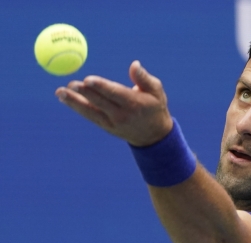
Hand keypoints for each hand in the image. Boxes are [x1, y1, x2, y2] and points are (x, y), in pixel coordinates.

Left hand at [55, 60, 172, 146]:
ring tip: (60, 92)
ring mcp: (112, 123)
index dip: (101, 87)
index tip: (88, 80)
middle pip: (100, 103)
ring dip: (74, 102)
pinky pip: (90, 116)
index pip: (115, 94)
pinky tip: (66, 98)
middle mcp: (122, 115)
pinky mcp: (105, 126)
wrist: (153, 136)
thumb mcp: (156, 91)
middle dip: (85, 93)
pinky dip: (77, 107)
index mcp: (134, 103)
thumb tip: (134, 64)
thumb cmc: (155, 107)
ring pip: (91, 111)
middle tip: (71, 83)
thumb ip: (144, 78)